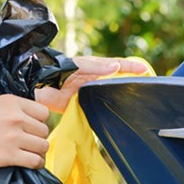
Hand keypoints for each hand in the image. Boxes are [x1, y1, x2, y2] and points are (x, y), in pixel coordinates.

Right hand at [0, 95, 50, 168]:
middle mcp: (16, 117)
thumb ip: (12, 110)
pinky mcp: (9, 156)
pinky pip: (36, 161)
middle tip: (27, 144)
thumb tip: (31, 121)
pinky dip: (36, 164)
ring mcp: (14, 137)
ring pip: (43, 146)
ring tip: (29, 155)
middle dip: (38, 138)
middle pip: (45, 130)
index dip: (39, 122)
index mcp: (12, 102)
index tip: (32, 129)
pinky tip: (28, 164)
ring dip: (38, 152)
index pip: (44, 113)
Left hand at [36, 56, 150, 112]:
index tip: (146, 70)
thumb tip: (117, 67)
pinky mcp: (79, 106)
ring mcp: (87, 93)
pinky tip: (112, 118)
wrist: (37, 85)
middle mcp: (93, 80)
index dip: (131, 67)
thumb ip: (96, 67)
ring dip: (118, 99)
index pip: (117, 65)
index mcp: (94, 68)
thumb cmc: (56, 69)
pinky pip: (95, 110)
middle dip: (129, 85)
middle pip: (115, 82)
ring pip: (107, 96)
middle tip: (145, 90)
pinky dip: (104, 113)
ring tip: (134, 104)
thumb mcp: (78, 65)